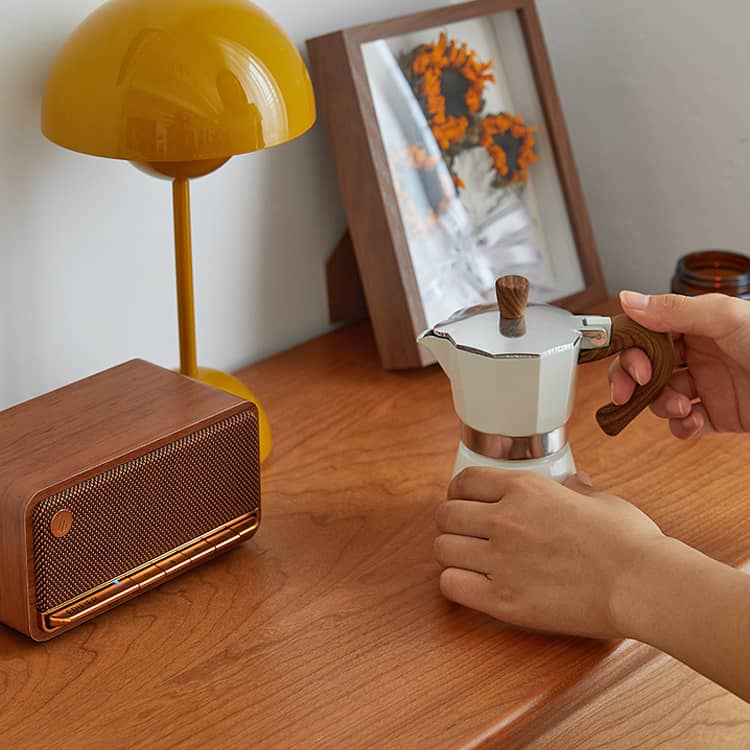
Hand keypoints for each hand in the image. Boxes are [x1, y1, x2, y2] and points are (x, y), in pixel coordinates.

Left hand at [434, 467, 665, 638]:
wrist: (642, 583)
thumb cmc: (629, 541)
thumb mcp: (602, 500)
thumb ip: (577, 490)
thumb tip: (575, 483)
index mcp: (525, 489)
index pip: (464, 481)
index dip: (459, 492)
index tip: (464, 502)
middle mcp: (505, 519)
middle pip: (445, 515)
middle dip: (451, 523)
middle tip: (464, 534)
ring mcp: (500, 559)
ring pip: (443, 549)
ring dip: (452, 553)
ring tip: (467, 561)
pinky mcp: (503, 599)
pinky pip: (452, 586)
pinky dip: (456, 584)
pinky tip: (473, 585)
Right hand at [611, 291, 749, 437]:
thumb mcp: (727, 318)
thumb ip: (675, 310)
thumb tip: (628, 300)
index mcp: (697, 326)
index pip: (647, 335)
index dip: (632, 352)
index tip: (634, 366)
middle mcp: (699, 355)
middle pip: (646, 369)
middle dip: (632, 382)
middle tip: (630, 392)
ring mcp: (708, 386)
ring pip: (662, 398)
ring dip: (662, 405)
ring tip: (682, 407)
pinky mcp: (720, 416)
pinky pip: (686, 424)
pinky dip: (681, 427)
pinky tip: (692, 423)